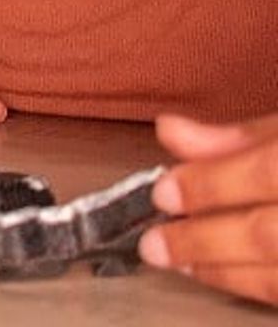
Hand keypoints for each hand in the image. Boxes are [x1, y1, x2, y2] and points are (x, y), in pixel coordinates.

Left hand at [138, 111, 277, 305]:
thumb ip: (243, 136)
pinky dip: (266, 288)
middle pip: (272, 235)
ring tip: (185, 263)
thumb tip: (172, 133)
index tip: (162, 192)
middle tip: (156, 243)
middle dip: (207, 241)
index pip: (265, 172)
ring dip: (231, 274)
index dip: (210, 185)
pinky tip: (234, 278)